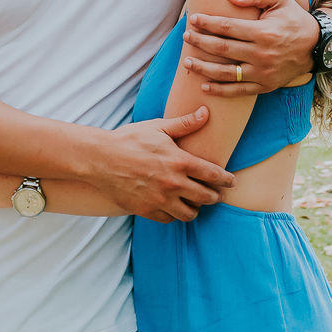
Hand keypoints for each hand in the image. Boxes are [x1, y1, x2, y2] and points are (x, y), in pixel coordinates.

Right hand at [97, 108, 233, 222]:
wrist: (100, 158)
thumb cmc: (129, 139)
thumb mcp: (158, 128)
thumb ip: (184, 124)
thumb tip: (205, 113)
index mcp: (179, 162)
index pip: (213, 175)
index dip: (226, 180)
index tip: (232, 182)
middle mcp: (173, 184)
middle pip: (206, 197)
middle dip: (215, 196)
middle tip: (216, 193)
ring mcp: (160, 199)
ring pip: (190, 213)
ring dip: (196, 208)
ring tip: (195, 202)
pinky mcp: (146, 210)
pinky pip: (169, 219)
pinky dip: (174, 214)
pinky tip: (174, 207)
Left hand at [184, 0, 318, 94]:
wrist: (317, 46)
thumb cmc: (294, 18)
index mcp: (263, 32)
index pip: (227, 27)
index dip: (207, 23)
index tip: (193, 19)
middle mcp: (261, 54)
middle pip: (222, 49)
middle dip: (200, 42)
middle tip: (186, 36)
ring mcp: (262, 73)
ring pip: (225, 73)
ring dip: (203, 68)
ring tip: (188, 61)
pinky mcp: (265, 86)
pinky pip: (238, 91)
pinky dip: (219, 90)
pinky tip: (204, 85)